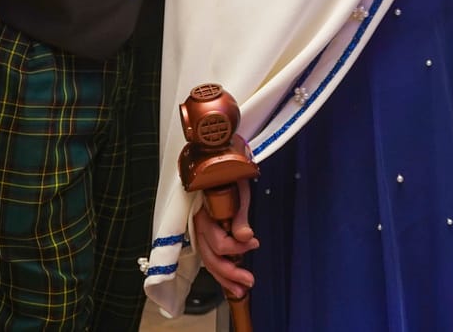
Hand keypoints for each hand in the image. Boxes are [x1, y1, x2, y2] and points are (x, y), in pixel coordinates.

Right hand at [189, 182, 257, 301]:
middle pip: (210, 257)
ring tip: (241, 289)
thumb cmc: (229, 173)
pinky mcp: (204, 234)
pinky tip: (230, 280)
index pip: (218, 242)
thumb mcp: (239, 189)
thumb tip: (246, 238)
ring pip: (208, 260)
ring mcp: (199, 231)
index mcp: (204, 213)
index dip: (236, 248)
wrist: (220, 163)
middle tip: (249, 281)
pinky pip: (209, 256)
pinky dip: (219, 270)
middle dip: (230, 272)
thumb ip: (240, 215)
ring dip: (224, 277)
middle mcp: (198, 225)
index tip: (254, 243)